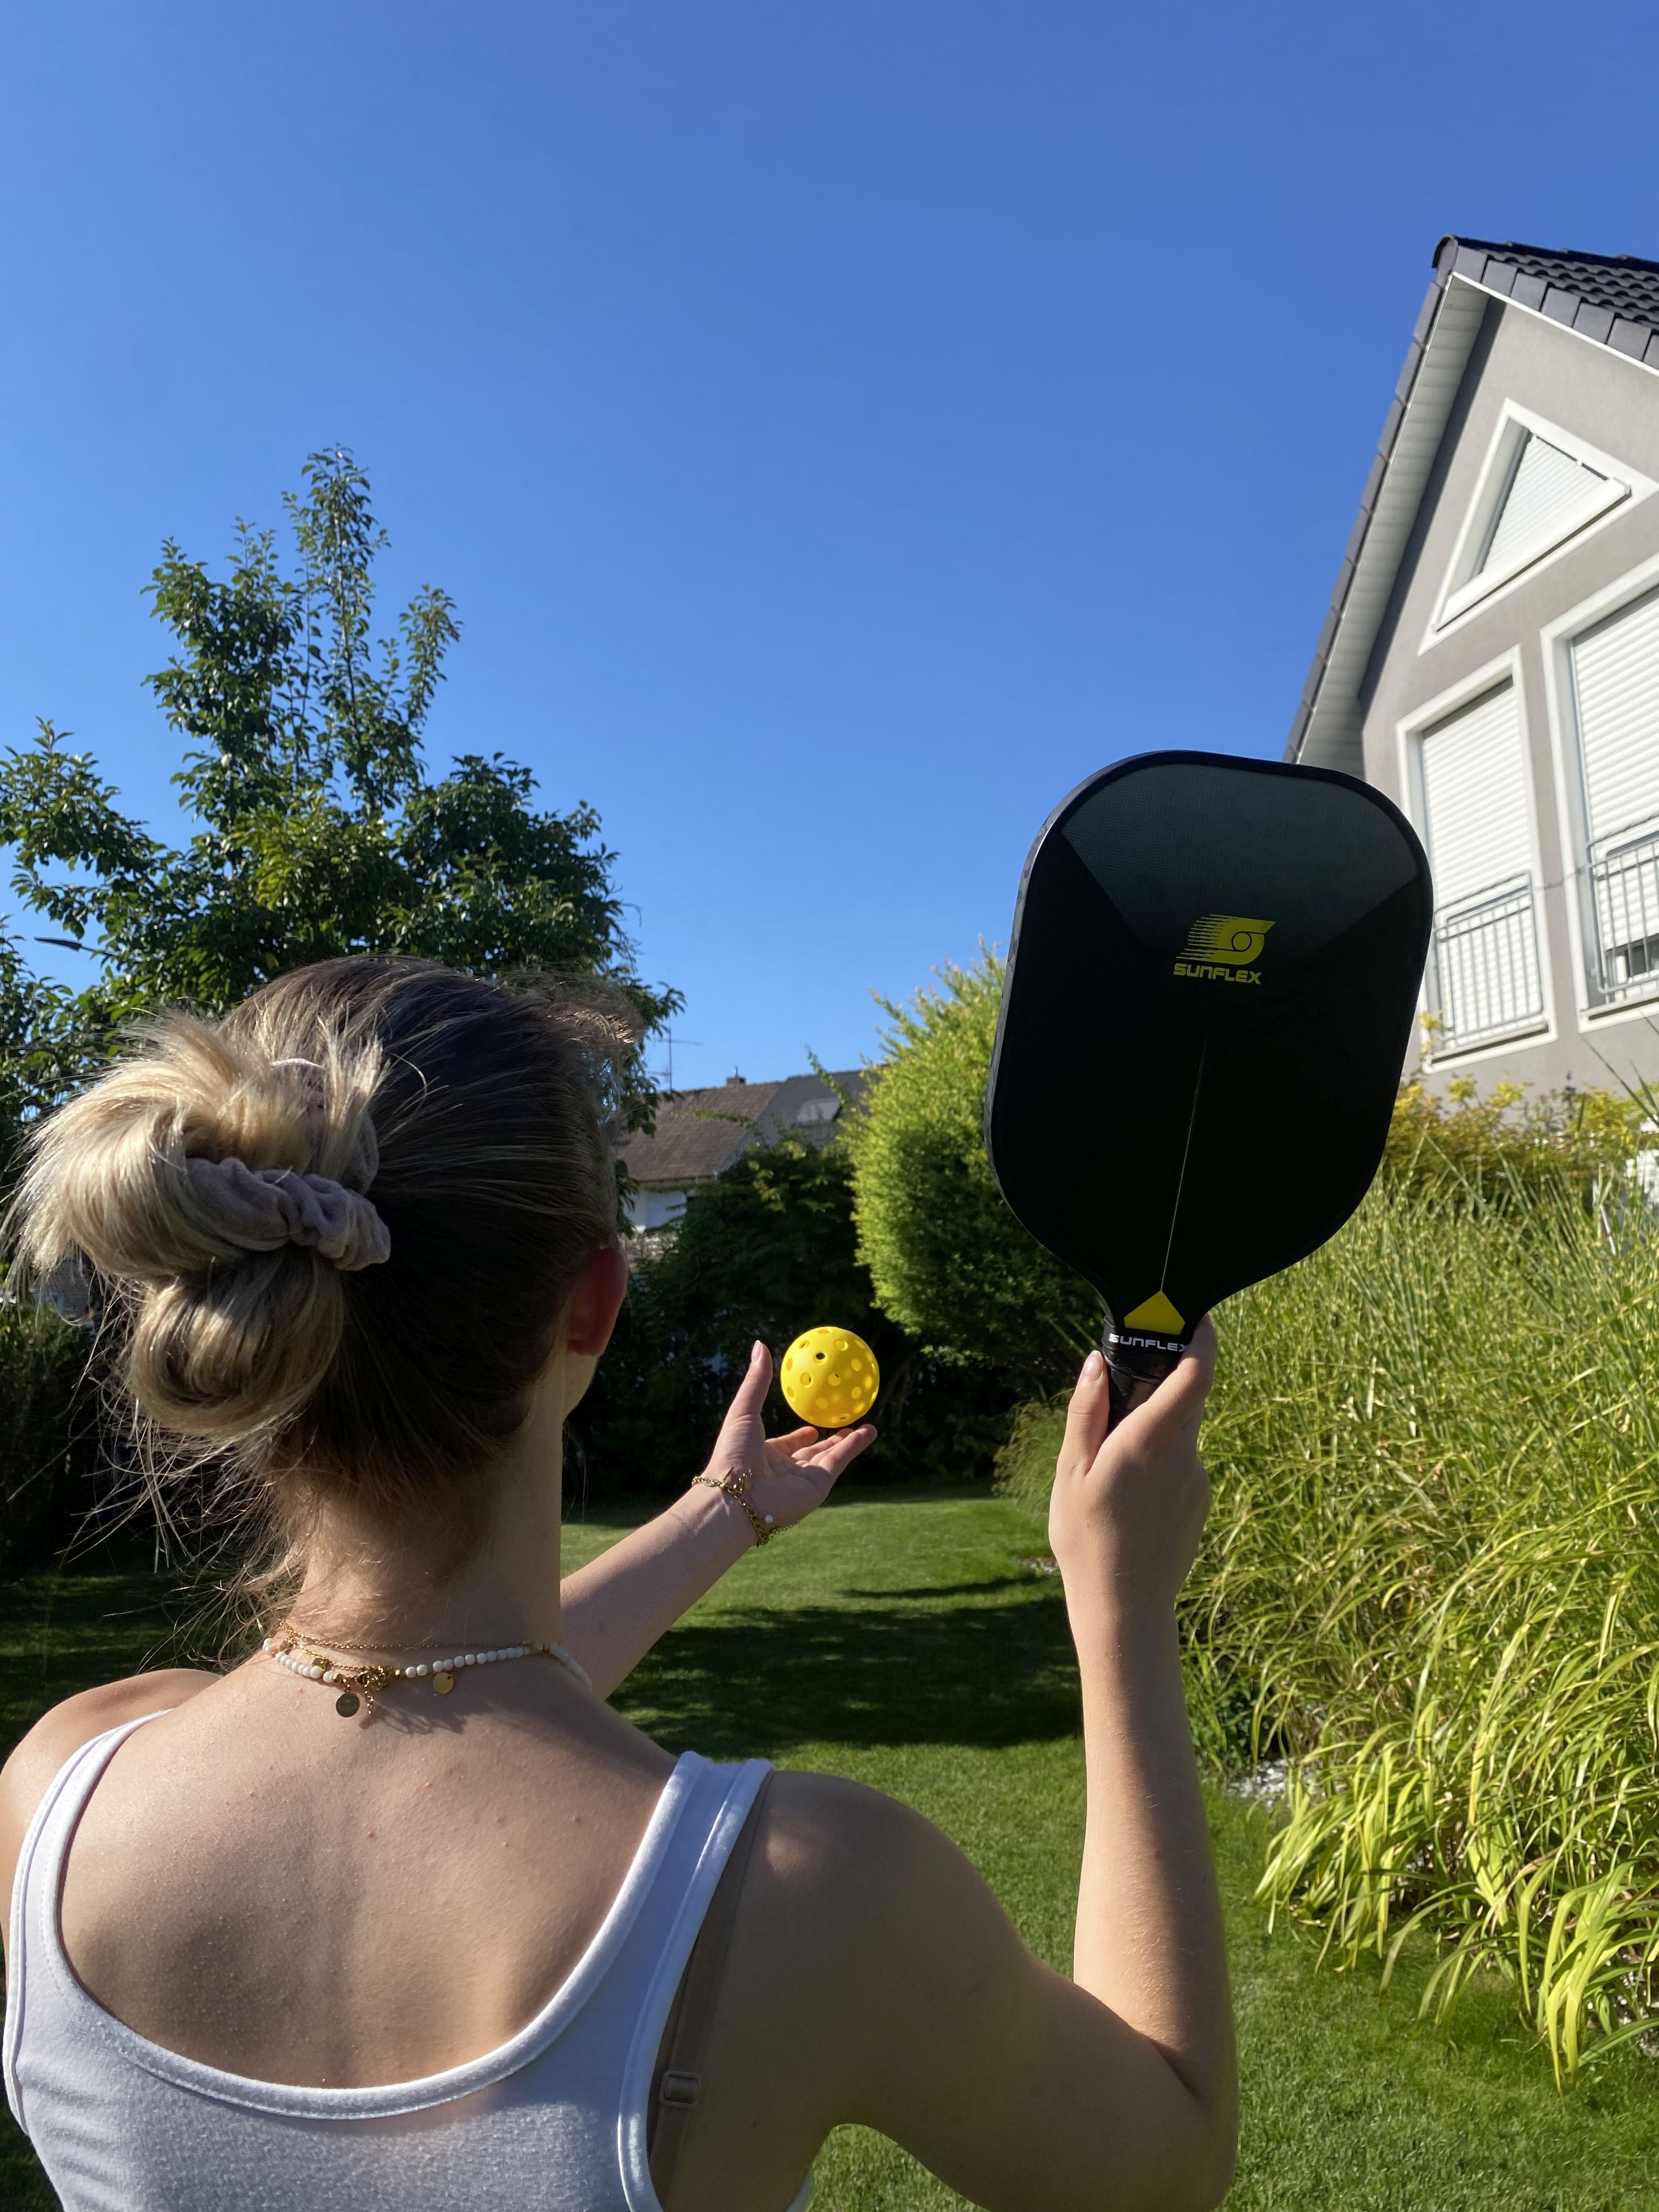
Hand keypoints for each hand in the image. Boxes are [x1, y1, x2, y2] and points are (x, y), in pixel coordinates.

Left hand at [700, 1340, 875, 1533]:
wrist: (736, 1495)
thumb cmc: (733, 1453)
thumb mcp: (744, 1410)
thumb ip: (756, 1381)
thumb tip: (759, 1344)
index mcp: (767, 1455)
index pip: (787, 1444)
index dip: (800, 1435)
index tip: (812, 1423)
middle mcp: (786, 1469)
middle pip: (813, 1452)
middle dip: (829, 1439)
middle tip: (844, 1421)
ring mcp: (804, 1479)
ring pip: (831, 1456)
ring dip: (848, 1442)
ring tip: (866, 1426)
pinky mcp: (819, 1486)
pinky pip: (840, 1460)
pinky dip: (855, 1446)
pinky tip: (869, 1431)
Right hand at [1048, 1320, 1215, 1620]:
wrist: (1125, 1608)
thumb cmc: (1086, 1539)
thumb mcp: (1070, 1471)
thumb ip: (1086, 1411)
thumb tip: (1098, 1361)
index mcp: (1149, 1441)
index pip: (1196, 1374)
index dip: (1203, 1338)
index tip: (1194, 1316)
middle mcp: (1183, 1455)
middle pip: (1186, 1399)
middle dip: (1159, 1387)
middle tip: (1119, 1403)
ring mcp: (1197, 1480)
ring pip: (1180, 1433)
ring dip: (1153, 1432)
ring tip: (1112, 1472)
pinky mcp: (1200, 1501)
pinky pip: (1182, 1464)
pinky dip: (1159, 1463)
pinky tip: (1130, 1499)